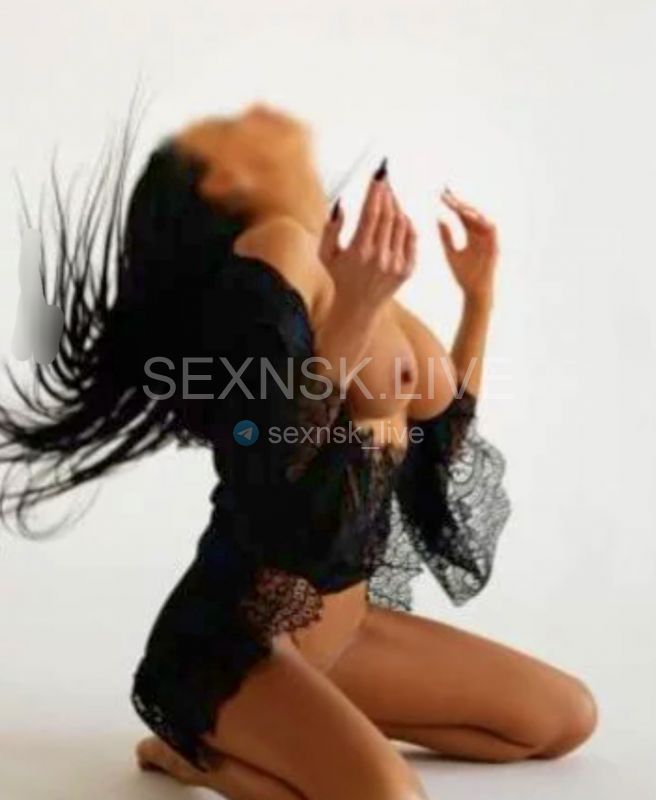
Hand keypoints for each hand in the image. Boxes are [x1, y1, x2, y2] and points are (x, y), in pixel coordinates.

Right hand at [319, 173, 416, 316]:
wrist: (358, 307)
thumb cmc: (340, 276)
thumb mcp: (326, 253)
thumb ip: (331, 228)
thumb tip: (341, 204)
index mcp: (359, 252)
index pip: (371, 213)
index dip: (376, 191)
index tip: (378, 175)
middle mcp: (380, 258)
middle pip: (389, 215)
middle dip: (387, 193)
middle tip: (385, 181)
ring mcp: (396, 264)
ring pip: (403, 223)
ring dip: (397, 206)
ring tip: (390, 197)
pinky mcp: (407, 269)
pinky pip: (412, 238)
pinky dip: (408, 223)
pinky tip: (400, 216)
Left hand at [438, 187, 498, 303]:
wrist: (474, 292)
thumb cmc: (463, 275)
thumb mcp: (450, 252)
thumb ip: (445, 236)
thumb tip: (437, 218)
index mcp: (472, 234)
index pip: (461, 214)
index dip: (452, 204)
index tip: (439, 194)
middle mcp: (482, 232)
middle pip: (470, 212)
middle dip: (458, 201)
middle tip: (444, 191)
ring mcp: (489, 238)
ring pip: (480, 217)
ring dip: (468, 208)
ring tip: (453, 202)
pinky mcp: (495, 244)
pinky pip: (490, 227)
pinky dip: (479, 220)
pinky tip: (466, 214)